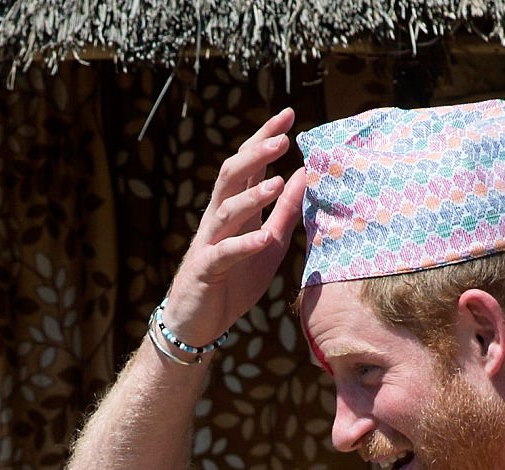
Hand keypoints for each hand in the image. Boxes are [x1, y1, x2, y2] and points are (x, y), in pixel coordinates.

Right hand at [161, 107, 306, 346]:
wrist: (200, 320)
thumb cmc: (235, 278)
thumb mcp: (270, 242)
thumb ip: (286, 211)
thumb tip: (304, 175)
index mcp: (236, 208)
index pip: (249, 165)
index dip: (265, 138)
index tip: (289, 114)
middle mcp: (219, 218)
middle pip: (232, 176)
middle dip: (255, 155)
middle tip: (283, 138)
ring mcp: (210, 241)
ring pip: (226, 210)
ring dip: (252, 196)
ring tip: (277, 183)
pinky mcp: (206, 268)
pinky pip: (224, 253)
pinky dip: (243, 244)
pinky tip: (264, 238)